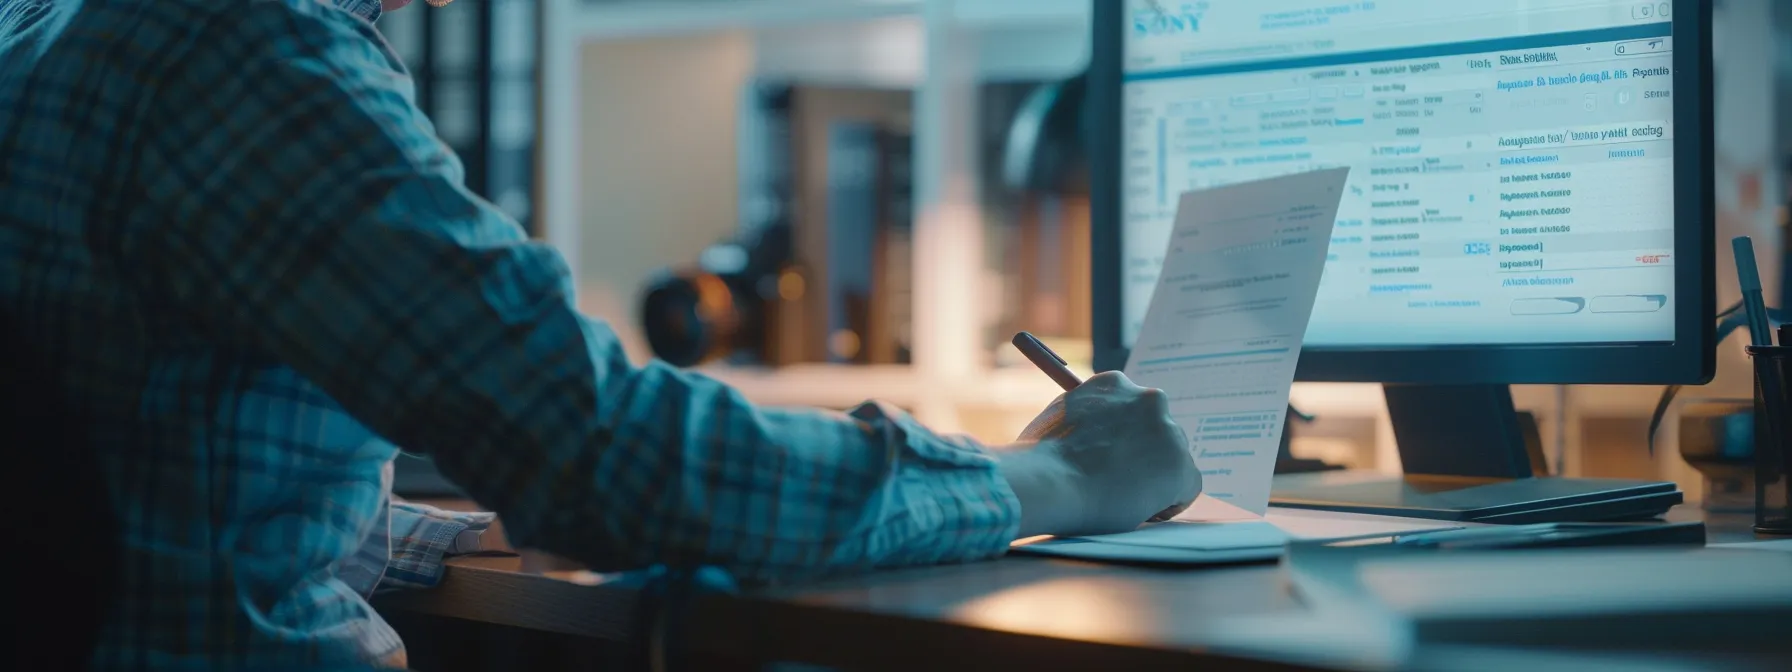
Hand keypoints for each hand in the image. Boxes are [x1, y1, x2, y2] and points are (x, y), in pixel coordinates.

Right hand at [995, 371, 1200, 537]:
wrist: (1048, 482)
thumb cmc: (1040, 459)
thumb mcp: (1060, 419)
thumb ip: (1086, 421)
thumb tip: (1092, 437)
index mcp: (1114, 384)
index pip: (1132, 412)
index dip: (1122, 440)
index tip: (1109, 459)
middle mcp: (1147, 399)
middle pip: (1158, 434)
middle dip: (1143, 457)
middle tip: (1116, 482)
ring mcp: (1168, 431)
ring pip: (1171, 462)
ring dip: (1152, 479)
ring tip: (1118, 497)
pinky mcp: (1180, 466)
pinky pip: (1184, 490)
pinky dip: (1165, 504)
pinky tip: (1136, 510)